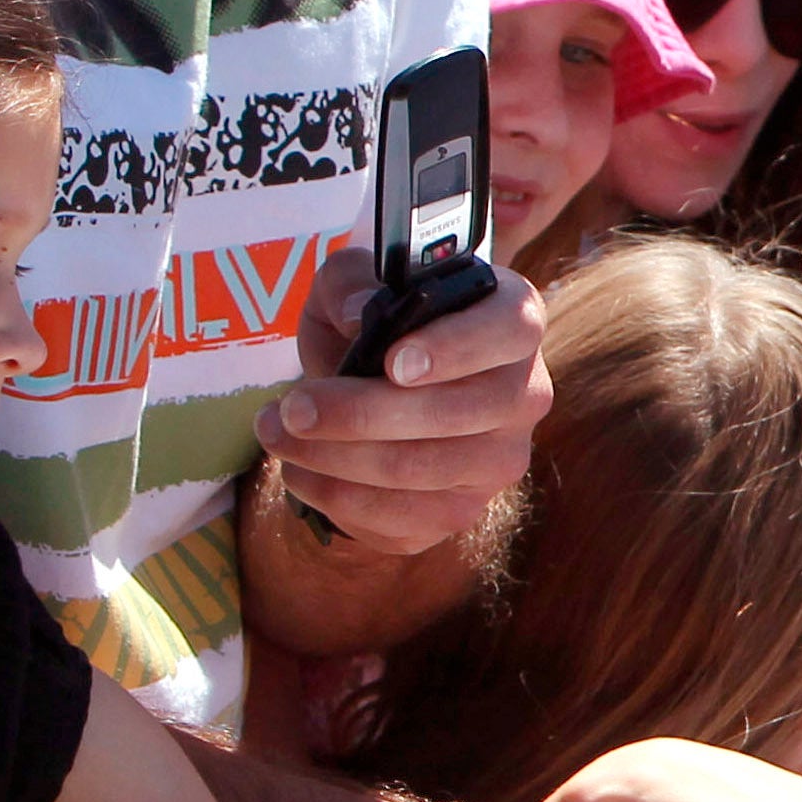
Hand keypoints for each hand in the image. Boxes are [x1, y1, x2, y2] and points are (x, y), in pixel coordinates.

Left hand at [260, 247, 553, 557]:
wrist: (381, 379)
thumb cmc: (377, 319)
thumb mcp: (354, 279)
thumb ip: (350, 280)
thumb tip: (355, 316)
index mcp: (513, 320)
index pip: (509, 331)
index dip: (456, 348)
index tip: (392, 362)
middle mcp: (524, 395)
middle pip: (458, 414)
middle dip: (363, 416)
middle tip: (293, 409)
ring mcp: (498, 461)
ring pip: (423, 473)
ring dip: (337, 460)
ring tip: (277, 435)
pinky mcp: (463, 511)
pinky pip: (406, 521)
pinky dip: (340, 500)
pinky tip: (302, 472)